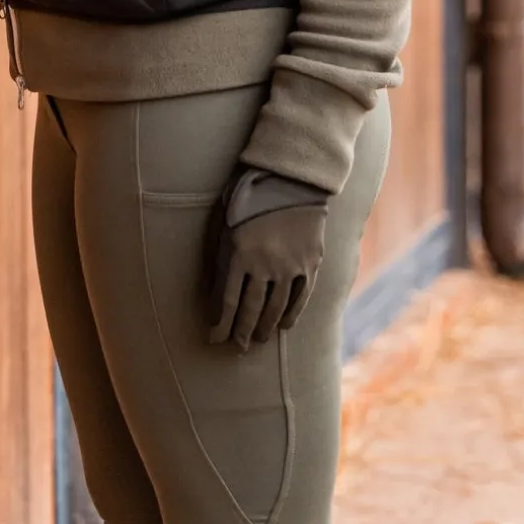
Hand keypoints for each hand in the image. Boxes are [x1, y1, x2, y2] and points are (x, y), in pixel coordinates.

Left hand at [205, 167, 328, 350]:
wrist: (292, 177)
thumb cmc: (250, 195)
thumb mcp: (227, 220)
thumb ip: (223, 254)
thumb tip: (217, 289)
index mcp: (239, 253)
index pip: (228, 302)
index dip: (221, 325)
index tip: (213, 338)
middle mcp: (265, 264)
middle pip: (252, 310)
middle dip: (242, 332)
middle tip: (237, 347)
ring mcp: (290, 265)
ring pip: (276, 307)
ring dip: (265, 327)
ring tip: (258, 340)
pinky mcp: (310, 263)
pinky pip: (300, 297)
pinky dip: (291, 314)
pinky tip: (283, 326)